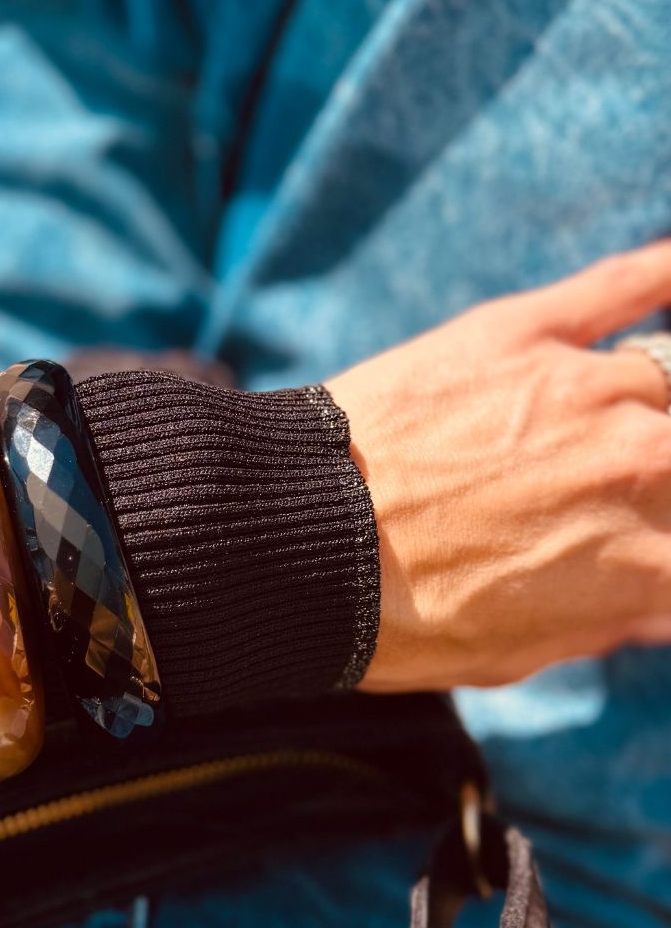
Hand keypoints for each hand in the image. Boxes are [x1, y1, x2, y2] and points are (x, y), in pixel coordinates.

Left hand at [324, 242, 670, 691]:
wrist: (295, 537)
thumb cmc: (391, 617)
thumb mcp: (511, 654)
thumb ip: (602, 620)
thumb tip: (651, 604)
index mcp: (644, 565)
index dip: (663, 553)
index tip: (644, 547)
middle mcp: (638, 465)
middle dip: (657, 479)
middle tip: (611, 482)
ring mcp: (583, 388)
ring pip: (669, 378)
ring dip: (651, 406)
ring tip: (605, 427)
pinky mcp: (523, 332)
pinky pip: (621, 285)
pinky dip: (661, 273)